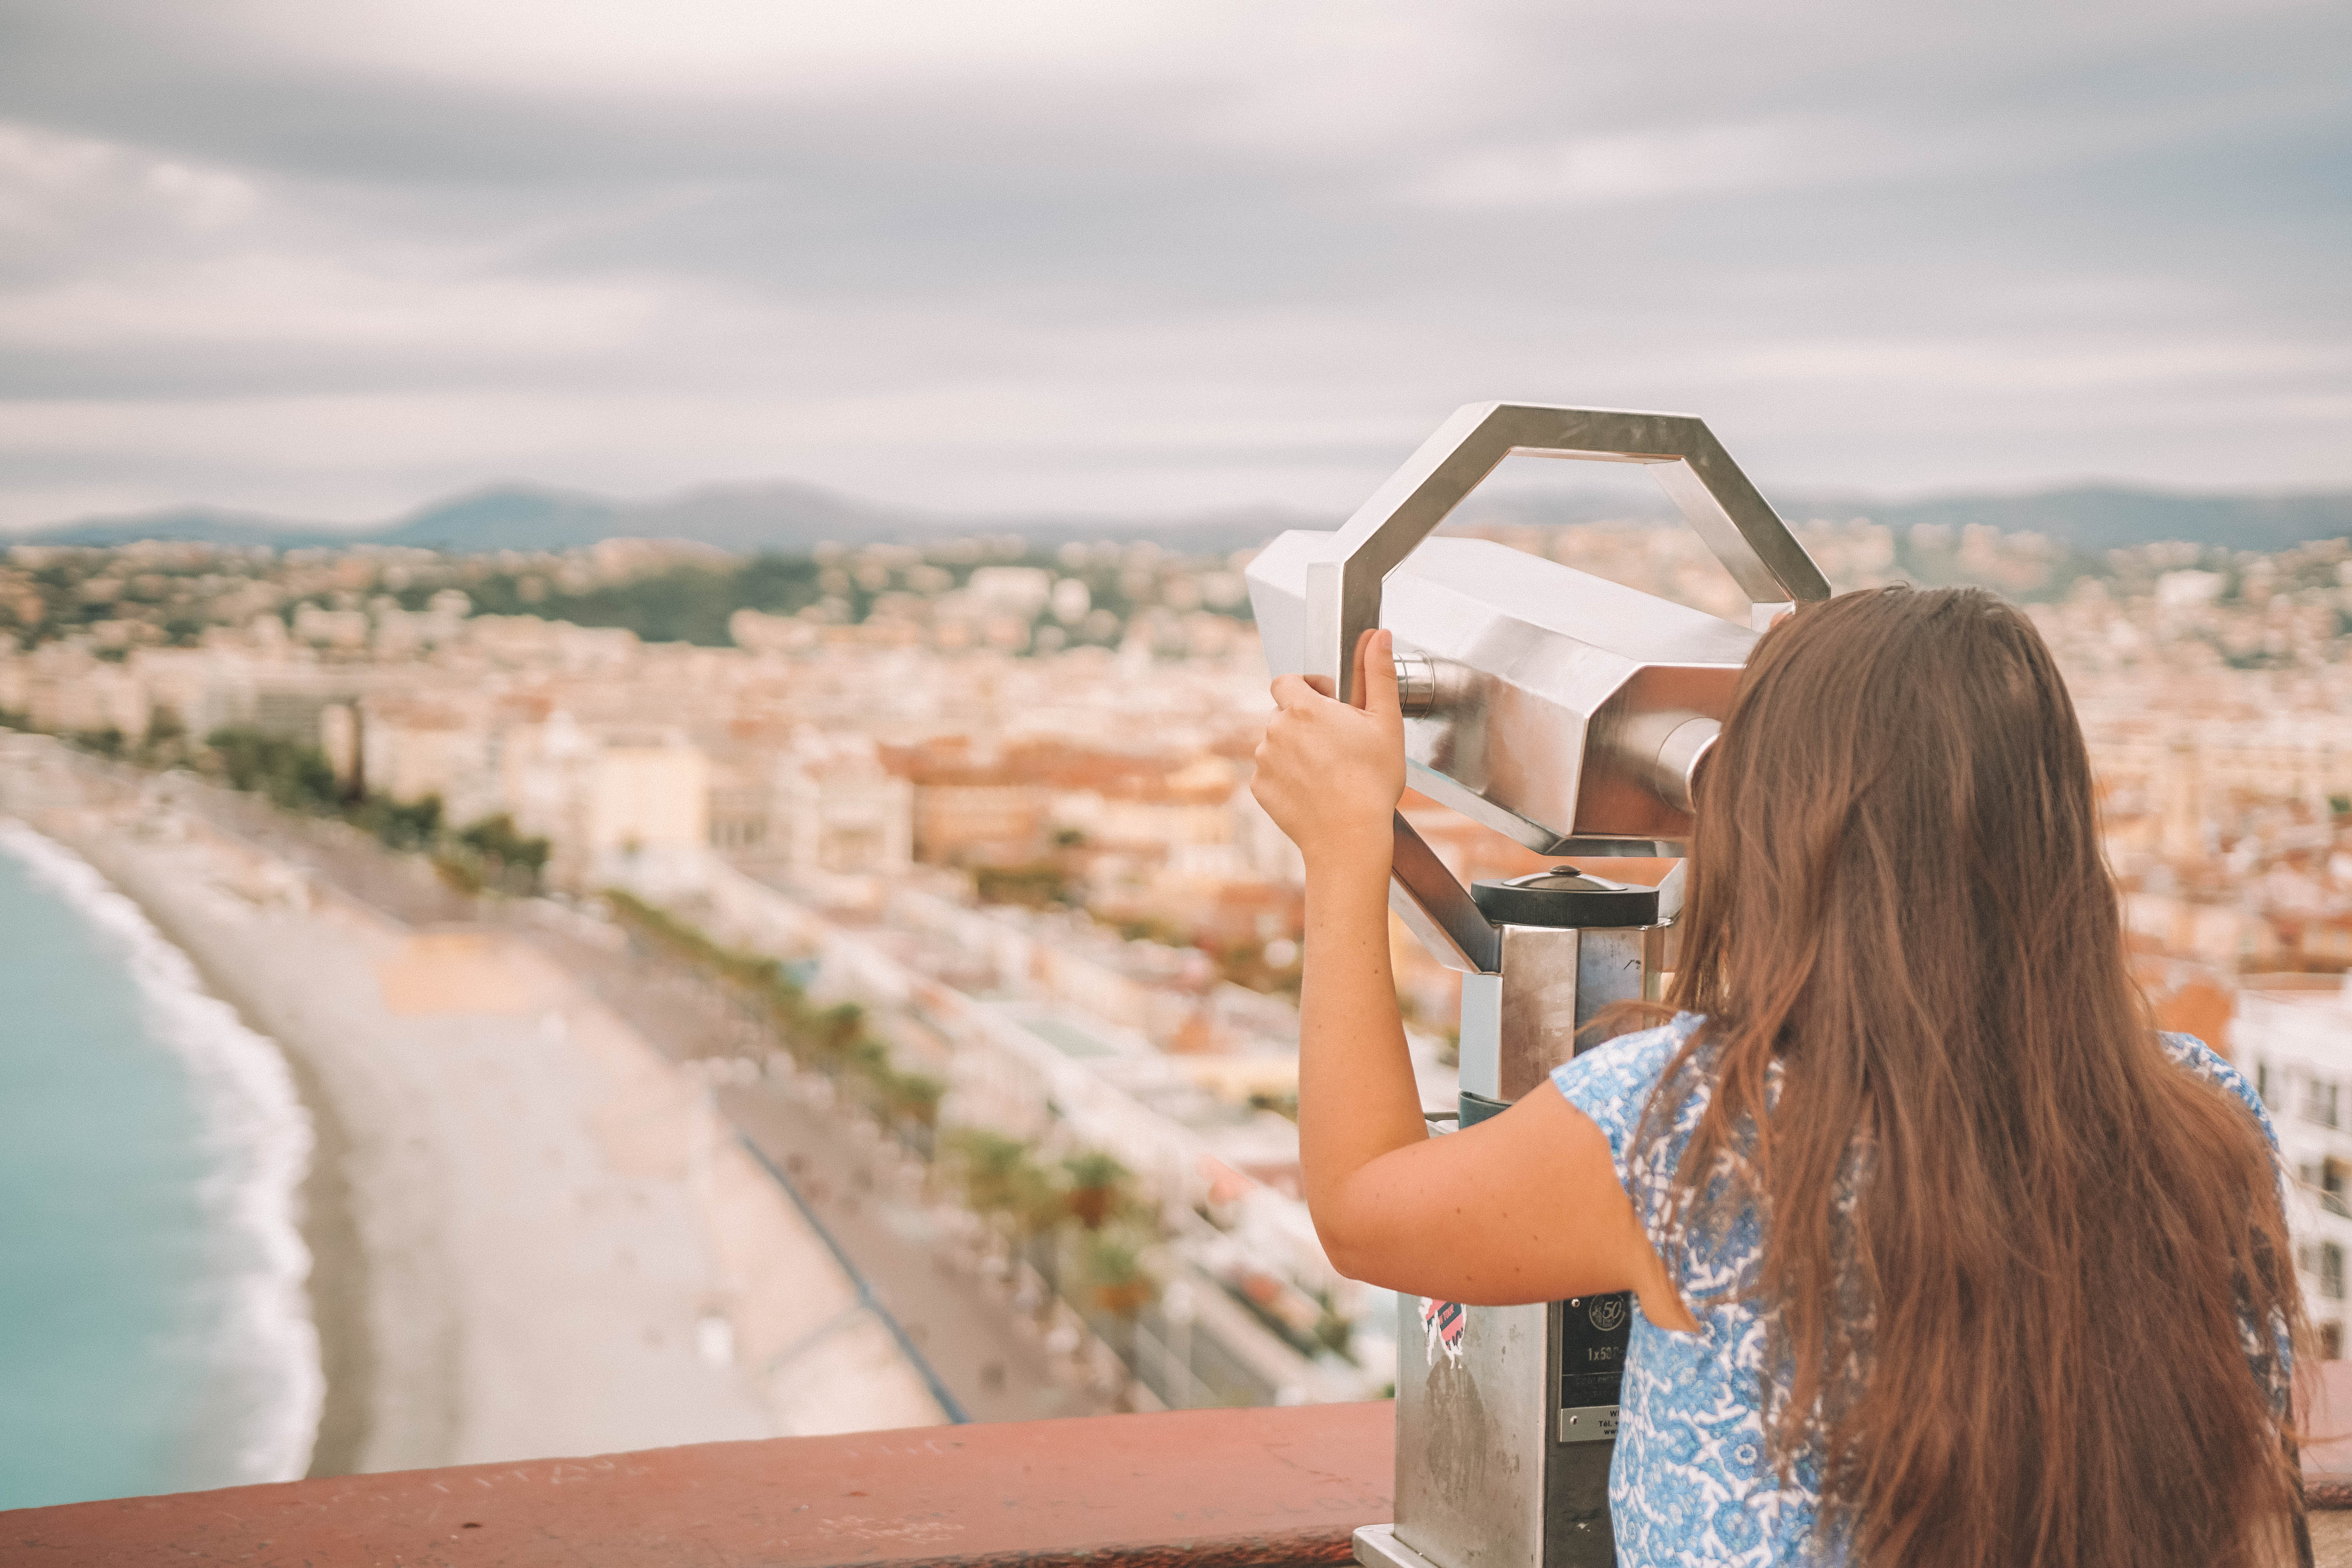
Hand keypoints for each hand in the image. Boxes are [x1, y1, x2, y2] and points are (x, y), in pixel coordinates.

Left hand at [1251, 628, 1404, 868]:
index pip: (1288, 680)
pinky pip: (1270, 773)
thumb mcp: (1385, 720)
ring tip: (1328, 769)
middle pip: (1283, 713)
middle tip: (1337, 742)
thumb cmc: (1372, 779)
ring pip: (1276, 743)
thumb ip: (1378, 672)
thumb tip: (1379, 636)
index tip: (1329, 702)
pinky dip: (1287, 777)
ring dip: (1296, 748)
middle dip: (1306, 721)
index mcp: (1303, 708)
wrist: (1350, 835)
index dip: (1308, 687)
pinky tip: (1315, 788)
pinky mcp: (1260, 788)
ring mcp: (1264, 760)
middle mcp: (1275, 730)